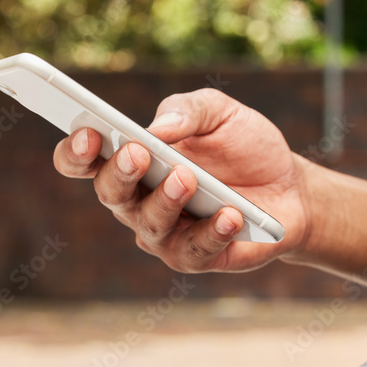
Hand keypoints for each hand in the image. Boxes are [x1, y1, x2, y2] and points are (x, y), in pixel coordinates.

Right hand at [53, 88, 309, 272]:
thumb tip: (158, 128)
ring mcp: (163, 232)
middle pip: (109, 192)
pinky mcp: (194, 257)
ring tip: (188, 179)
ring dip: (165, 200)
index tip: (88, 133)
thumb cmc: (243, 147)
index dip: (75, 150)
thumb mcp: (220, 112)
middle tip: (138, 153)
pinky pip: (194, 250)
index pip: (84, 160)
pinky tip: (230, 215)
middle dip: (120, 172)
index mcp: (130, 159)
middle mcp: (136, 200)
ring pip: (149, 223)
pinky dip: (212, 232)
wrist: (291, 188)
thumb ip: (187, 110)